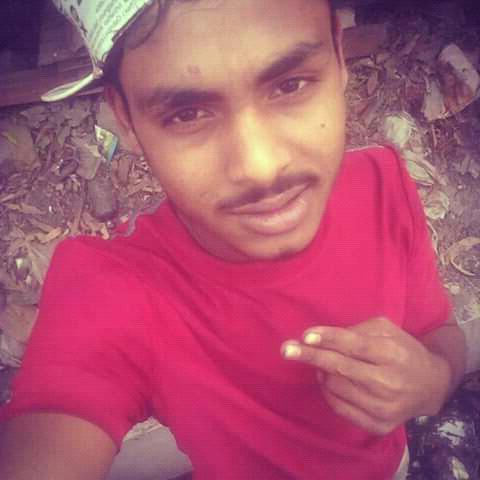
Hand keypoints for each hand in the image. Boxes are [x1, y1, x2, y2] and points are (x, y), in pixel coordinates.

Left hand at [281, 317, 451, 434]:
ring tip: (321, 362)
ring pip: (335, 387)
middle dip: (310, 356)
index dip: (329, 339)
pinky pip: (339, 407)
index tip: (306, 335)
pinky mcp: (378, 426)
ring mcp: (383, 408)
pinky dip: (327, 391)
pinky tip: (329, 380)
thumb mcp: (386, 330)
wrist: (430, 386)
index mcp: (392, 354)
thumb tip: (324, 338)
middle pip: (340, 368)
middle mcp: (388, 383)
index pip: (354, 346)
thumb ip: (357, 330)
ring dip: (320, 372)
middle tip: (286, 349)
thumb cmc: (402, 350)